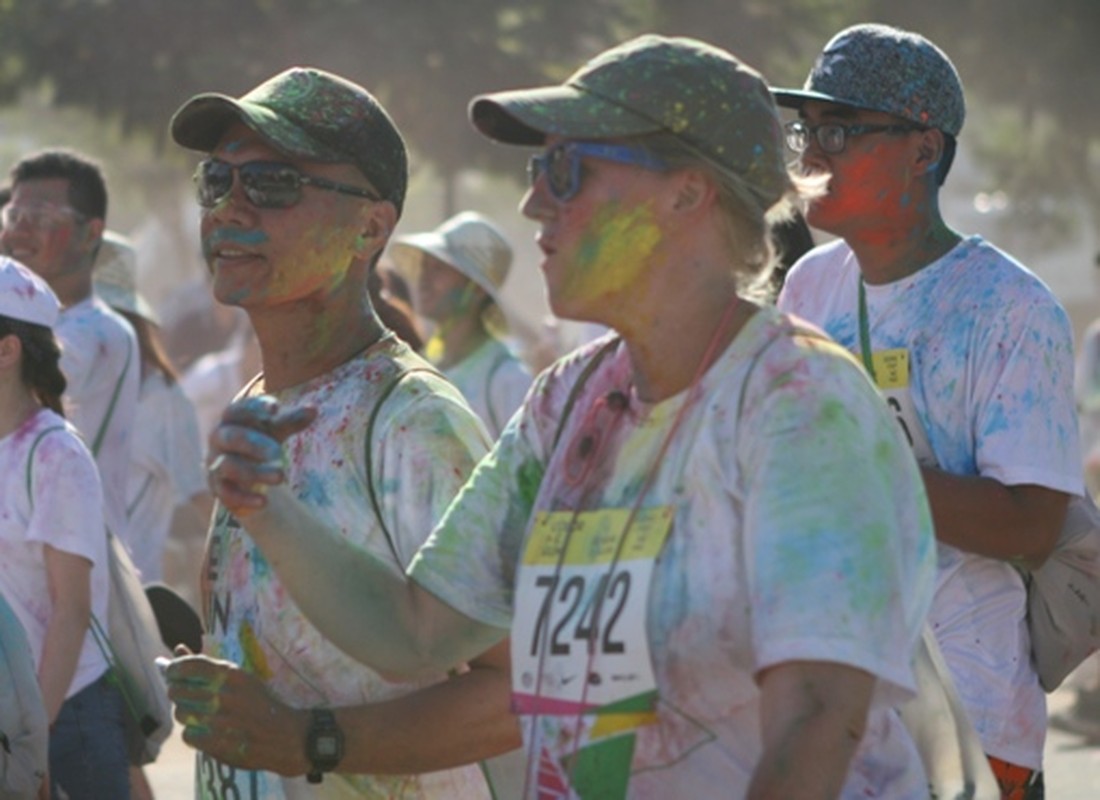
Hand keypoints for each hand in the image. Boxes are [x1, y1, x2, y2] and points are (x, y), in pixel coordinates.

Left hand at [164, 650, 309, 774]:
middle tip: (187, 696)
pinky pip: (187, 735)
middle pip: (177, 690)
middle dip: (178, 693)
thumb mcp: (239, 677)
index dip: (173, 669)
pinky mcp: (216, 742)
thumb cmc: (259, 702)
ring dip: (186, 714)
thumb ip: (205, 665)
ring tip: (201, 715)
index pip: (186, 666)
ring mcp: (218, 720)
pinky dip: (194, 734)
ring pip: (180, 713)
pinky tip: (207, 731)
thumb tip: (177, 648)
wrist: (284, 736)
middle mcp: (223, 695)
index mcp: (230, 674)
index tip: (172, 673)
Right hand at [206, 395, 315, 516]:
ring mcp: (216, 464)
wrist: (244, 474)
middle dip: (254, 444)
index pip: (239, 409)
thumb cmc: (260, 442)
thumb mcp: (276, 431)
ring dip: (255, 472)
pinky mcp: (219, 488)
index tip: (276, 408)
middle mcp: (220, 440)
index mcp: (232, 420)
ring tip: (281, 477)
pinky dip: (245, 498)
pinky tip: (264, 502)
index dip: (255, 407)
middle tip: (278, 452)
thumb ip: (291, 421)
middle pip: (232, 437)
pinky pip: (227, 493)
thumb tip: (313, 410)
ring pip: (230, 466)